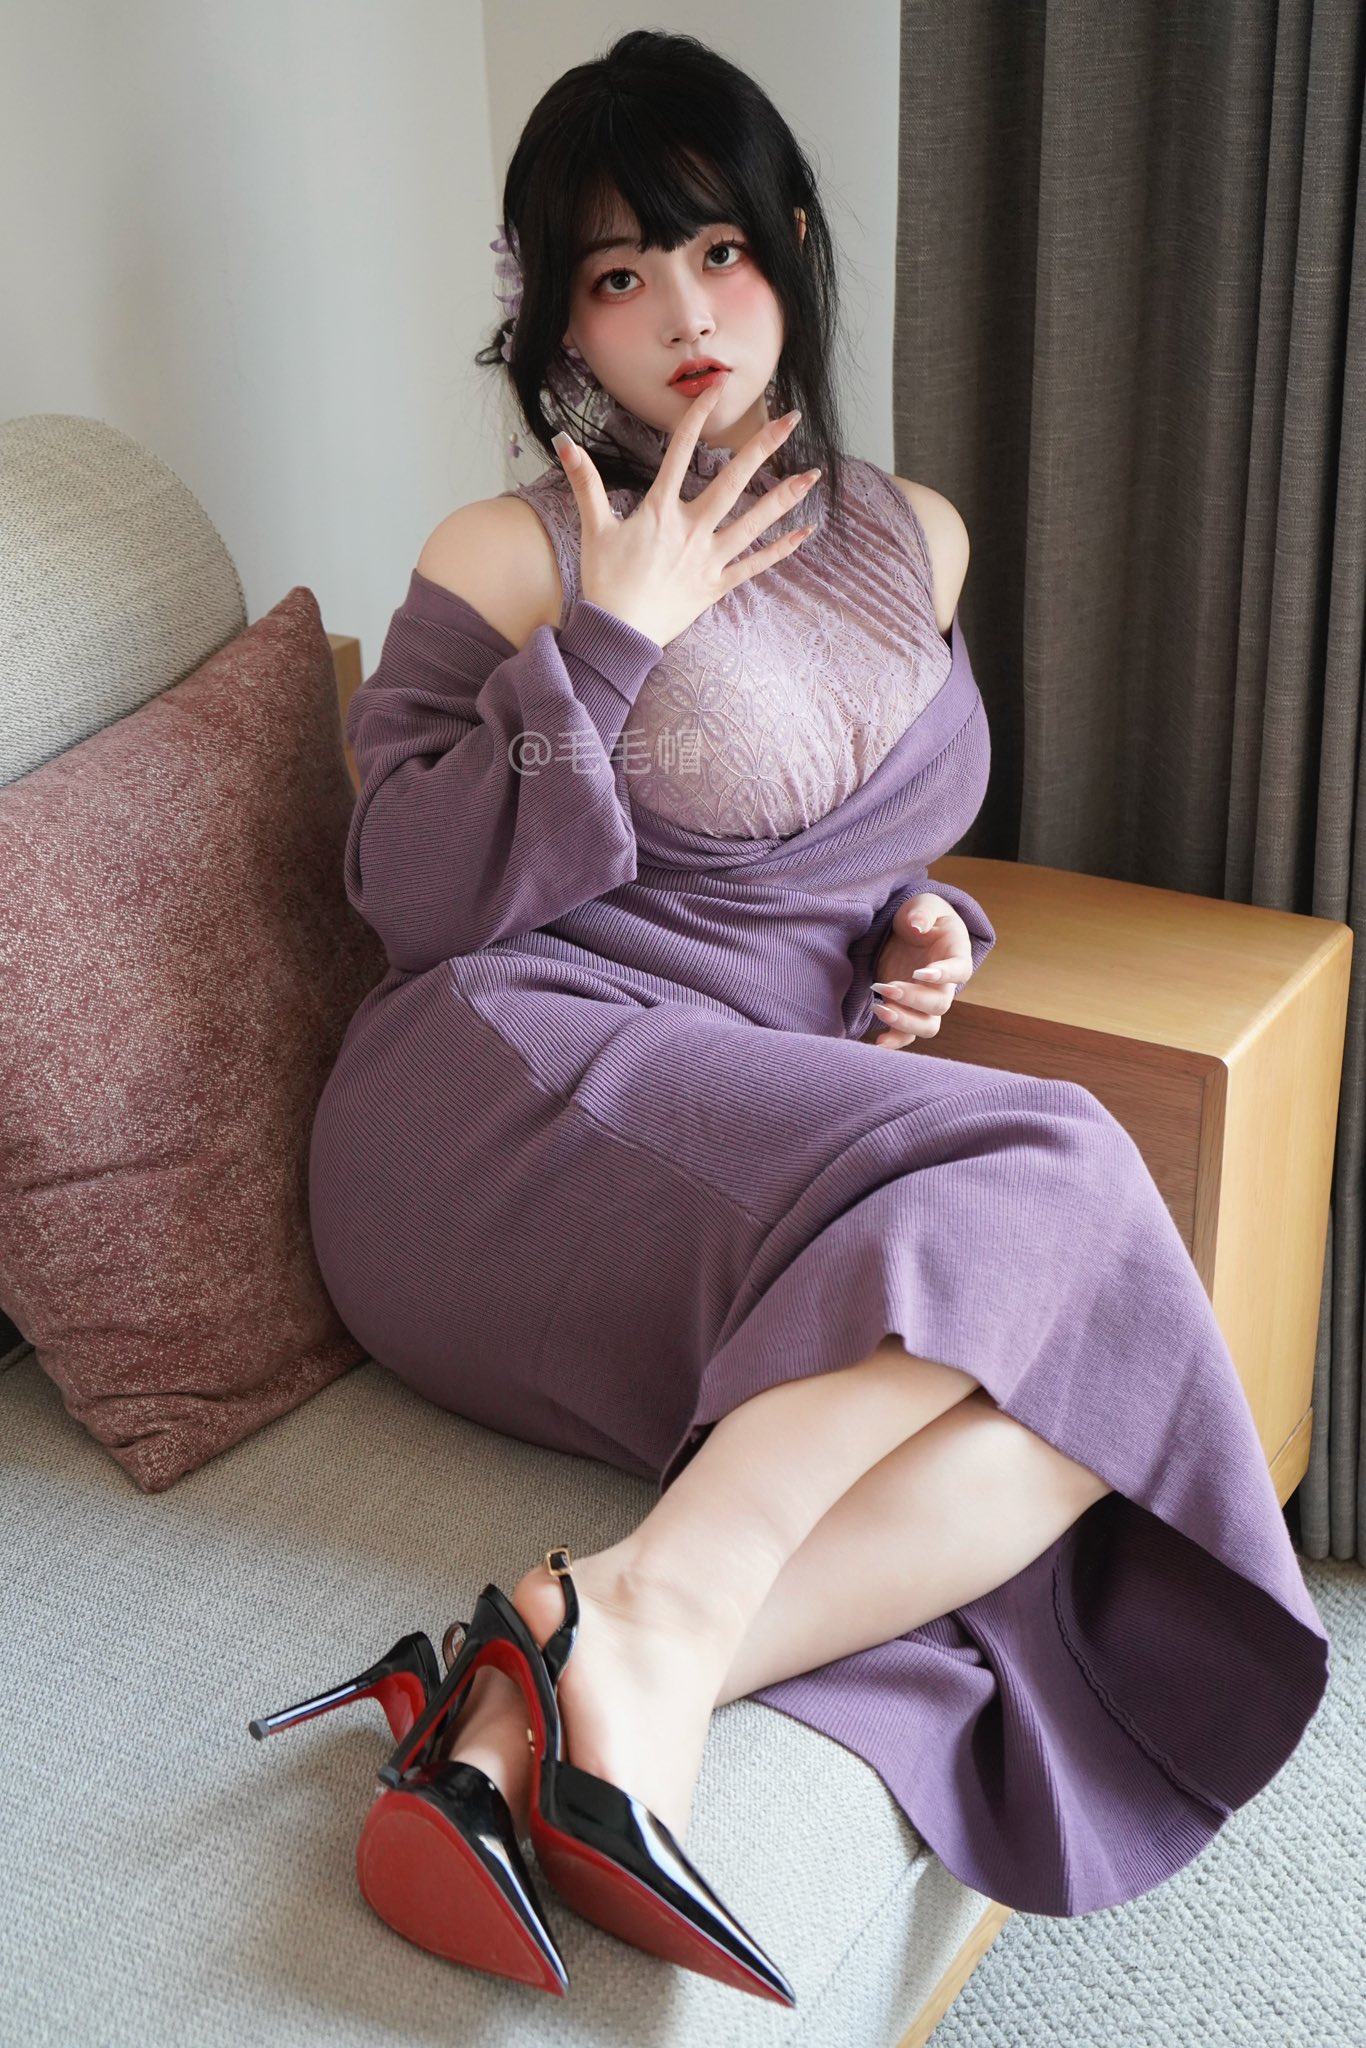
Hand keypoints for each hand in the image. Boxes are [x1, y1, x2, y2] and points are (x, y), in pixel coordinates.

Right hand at [550, 385, 821, 648]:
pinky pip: (754, 565)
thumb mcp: (594, 528)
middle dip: (763, 447)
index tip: (715, 390)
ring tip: (812, 476)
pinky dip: (780, 550)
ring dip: (785, 497)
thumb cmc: (604, 582)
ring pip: (753, 522)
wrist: (618, 634)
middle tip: (791, 420)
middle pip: (733, 481)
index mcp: (660, 511)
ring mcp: (708, 558)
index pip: (680, 452)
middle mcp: (691, 529)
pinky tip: (803, 534)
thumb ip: (586, 483)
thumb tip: (564, 443)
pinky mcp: (716, 586)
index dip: (697, 417)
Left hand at [867, 894, 973, 1049]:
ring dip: (904, 1022)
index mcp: (956, 955)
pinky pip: (906, 1034)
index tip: (921, 972)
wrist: (912, 930)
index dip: (944, 975)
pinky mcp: (907, 1008)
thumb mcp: (924, 904)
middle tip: (887, 986)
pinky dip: (894, 1041)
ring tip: (879, 1008)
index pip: (959, 970)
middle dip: (914, 999)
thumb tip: (916, 927)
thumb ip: (922, 913)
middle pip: (940, 1004)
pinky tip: (878, 1043)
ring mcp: (926, 1001)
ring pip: (926, 1026)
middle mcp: (945, 985)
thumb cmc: (922, 915)